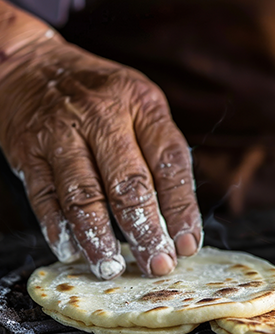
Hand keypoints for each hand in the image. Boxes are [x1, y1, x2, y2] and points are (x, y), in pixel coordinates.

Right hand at [0, 35, 201, 278]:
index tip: (187, 244)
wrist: (33, 66)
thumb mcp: (141, 106)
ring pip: (84, 195)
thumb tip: (179, 218)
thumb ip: (160, 153)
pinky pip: (44, 196)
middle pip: (129, 184)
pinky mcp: (27, 151)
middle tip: (157, 264)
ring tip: (113, 267)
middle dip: (146, 232)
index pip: (170, 163)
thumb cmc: (101, 96)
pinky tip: (72, 251)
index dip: (182, 209)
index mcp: (142, 105)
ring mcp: (61, 133)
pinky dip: (57, 228)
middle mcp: (102, 116)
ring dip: (99, 238)